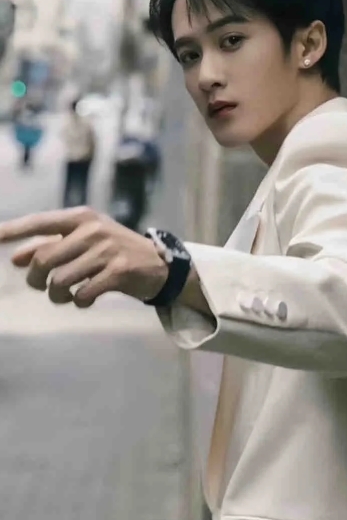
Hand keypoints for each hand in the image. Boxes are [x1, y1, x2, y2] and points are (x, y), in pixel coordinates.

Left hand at [0, 207, 168, 307]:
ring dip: (57, 295)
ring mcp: (106, 250)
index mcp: (81, 217)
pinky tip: (85, 299)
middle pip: (44, 259)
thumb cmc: (113, 252)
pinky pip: (83, 294)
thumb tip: (16, 259)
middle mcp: (92, 230)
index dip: (13, 231)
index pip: (39, 222)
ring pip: (60, 280)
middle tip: (44, 286)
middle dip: (37, 279)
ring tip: (65, 296)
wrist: (159, 264)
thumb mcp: (84, 242)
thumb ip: (51, 246)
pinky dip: (79, 302)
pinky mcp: (119, 271)